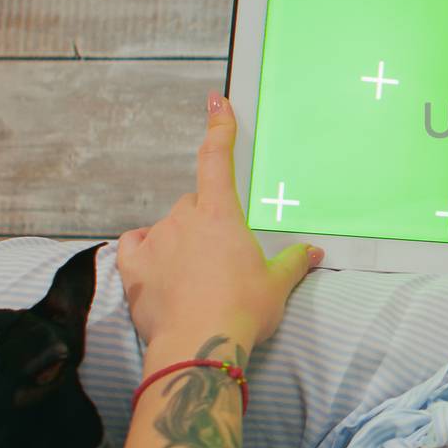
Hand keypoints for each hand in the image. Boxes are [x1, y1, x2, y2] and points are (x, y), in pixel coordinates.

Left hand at [117, 92, 321, 351]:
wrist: (198, 346)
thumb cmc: (242, 311)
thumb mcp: (276, 286)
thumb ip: (293, 263)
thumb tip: (313, 253)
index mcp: (221, 214)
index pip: (217, 159)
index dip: (218, 127)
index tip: (216, 101)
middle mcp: (184, 219)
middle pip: (194, 202)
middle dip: (207, 221)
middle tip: (223, 257)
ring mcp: (155, 241)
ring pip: (168, 226)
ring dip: (180, 241)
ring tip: (195, 279)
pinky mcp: (134, 267)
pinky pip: (135, 244)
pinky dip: (146, 250)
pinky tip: (158, 268)